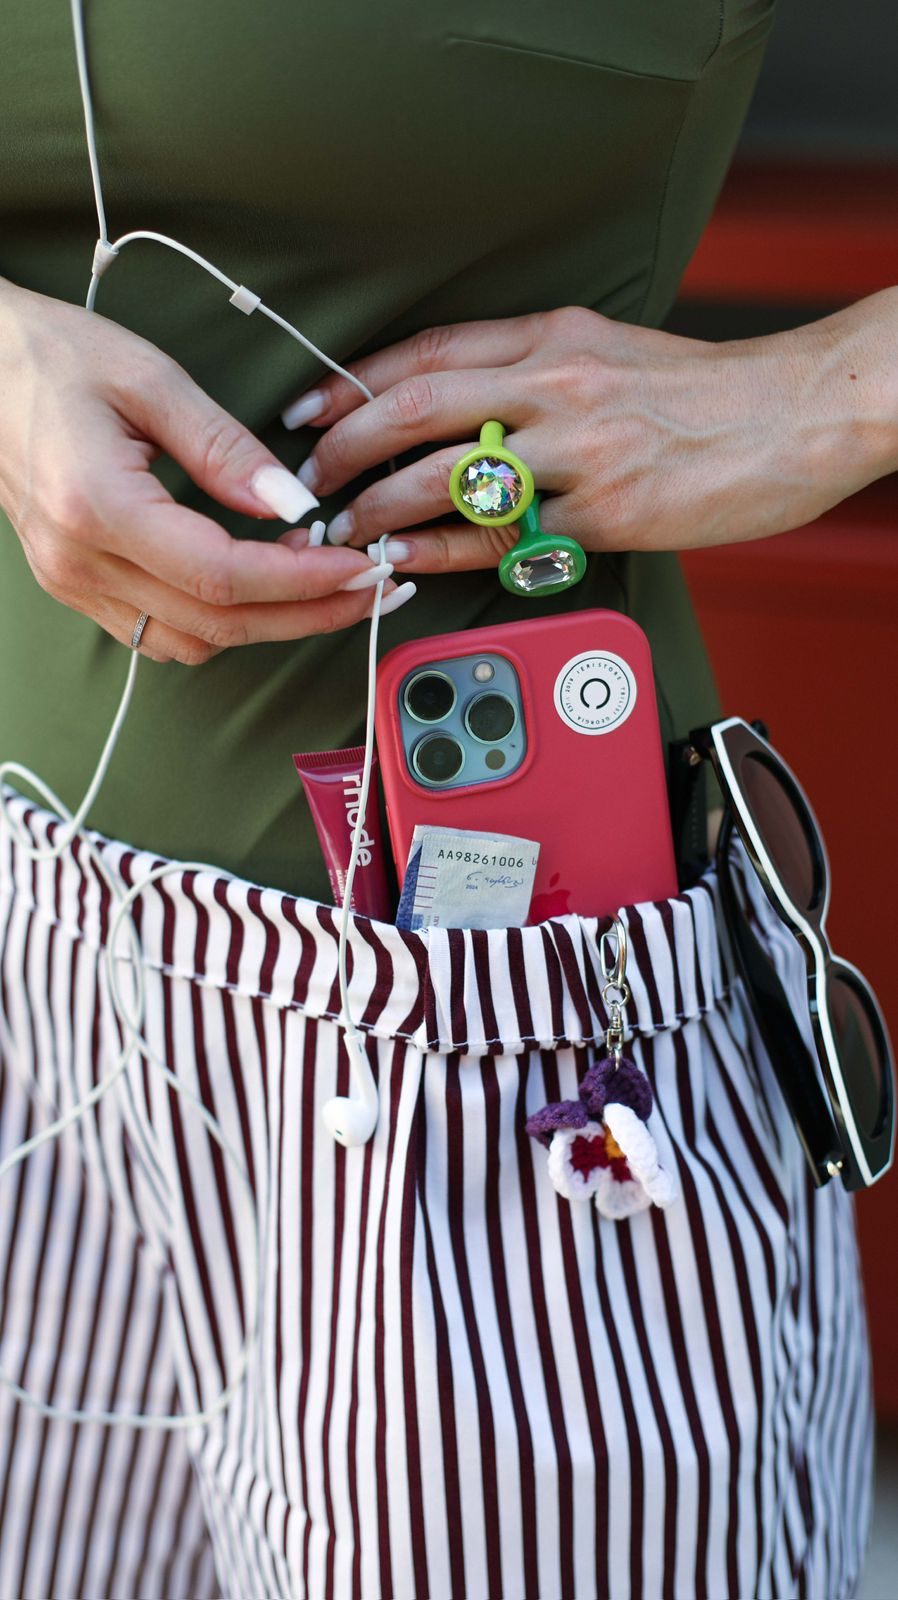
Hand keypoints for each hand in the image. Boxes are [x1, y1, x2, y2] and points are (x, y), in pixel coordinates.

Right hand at [0, 278, 404, 664]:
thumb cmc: (49, 357)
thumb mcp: (148, 377)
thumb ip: (225, 448)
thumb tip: (295, 505)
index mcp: (97, 506)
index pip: (222, 576)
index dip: (302, 582)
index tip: (361, 567)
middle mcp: (80, 561)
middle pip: (216, 625)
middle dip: (307, 615)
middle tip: (373, 589)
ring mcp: (72, 583)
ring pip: (190, 643)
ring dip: (267, 626)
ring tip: (326, 586)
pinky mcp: (73, 586)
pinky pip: (158, 633)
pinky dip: (219, 623)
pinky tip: (260, 589)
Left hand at [285, 293, 897, 570]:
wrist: (789, 416)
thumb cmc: (701, 391)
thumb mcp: (608, 348)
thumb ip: (532, 367)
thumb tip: (455, 404)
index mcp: (553, 335)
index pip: (429, 351)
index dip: (355, 382)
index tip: (311, 409)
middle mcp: (555, 384)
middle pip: (417, 406)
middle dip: (346, 446)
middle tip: (309, 480)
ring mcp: (577, 450)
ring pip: (445, 476)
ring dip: (378, 505)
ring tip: (344, 529)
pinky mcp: (601, 514)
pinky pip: (498, 539)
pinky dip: (439, 551)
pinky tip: (405, 560)